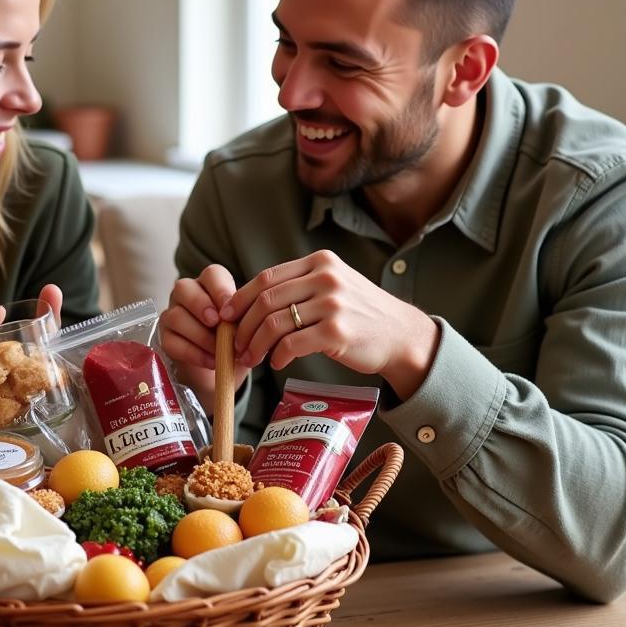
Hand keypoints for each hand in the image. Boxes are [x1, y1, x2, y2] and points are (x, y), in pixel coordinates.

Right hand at [159, 265, 248, 413]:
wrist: (223, 367)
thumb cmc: (236, 339)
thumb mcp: (244, 327)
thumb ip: (242, 319)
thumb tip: (240, 320)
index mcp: (210, 285)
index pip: (211, 274)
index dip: (220, 289)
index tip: (230, 310)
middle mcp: (187, 295)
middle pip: (184, 288)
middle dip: (201, 305)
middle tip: (216, 323)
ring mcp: (172, 315)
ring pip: (176, 316)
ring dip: (200, 335)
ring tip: (219, 351)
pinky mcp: (165, 338)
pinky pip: (172, 342)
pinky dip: (194, 354)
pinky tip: (211, 361)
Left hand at [220, 250, 439, 399]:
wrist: (401, 335)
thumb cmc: (360, 314)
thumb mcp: (333, 286)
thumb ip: (298, 286)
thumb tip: (249, 303)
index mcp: (320, 262)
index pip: (266, 278)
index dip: (240, 298)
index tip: (224, 316)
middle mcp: (326, 278)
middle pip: (265, 300)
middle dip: (243, 325)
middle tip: (234, 345)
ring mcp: (332, 304)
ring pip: (274, 323)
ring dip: (255, 344)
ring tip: (251, 358)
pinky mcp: (337, 332)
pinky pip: (291, 344)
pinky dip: (278, 356)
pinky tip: (278, 363)